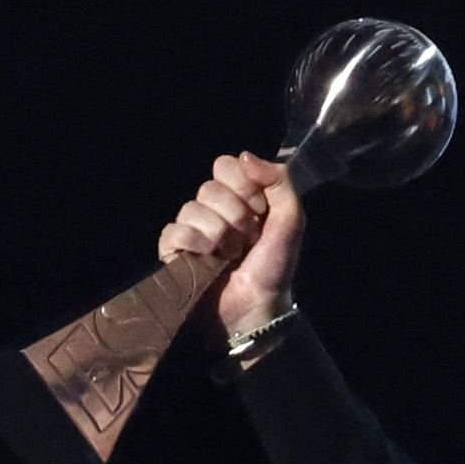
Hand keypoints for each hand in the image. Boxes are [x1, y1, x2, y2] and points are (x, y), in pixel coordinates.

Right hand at [157, 151, 305, 341]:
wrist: (258, 308)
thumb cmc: (275, 267)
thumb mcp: (291, 220)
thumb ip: (279, 182)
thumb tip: (245, 155)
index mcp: (240, 198)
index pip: (226, 165)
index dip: (243, 184)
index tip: (260, 208)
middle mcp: (213, 210)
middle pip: (209, 187)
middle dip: (235, 213)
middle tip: (248, 237)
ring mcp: (191, 230)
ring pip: (192, 208)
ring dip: (219, 232)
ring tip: (231, 253)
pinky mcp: (174, 252)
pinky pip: (174, 231)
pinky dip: (194, 243)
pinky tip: (208, 258)